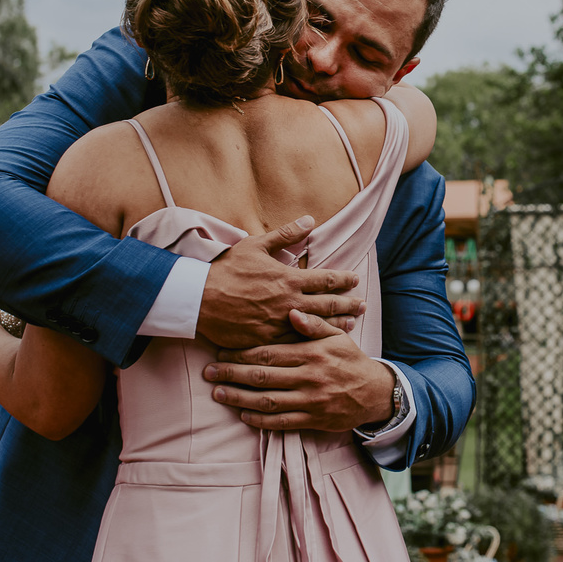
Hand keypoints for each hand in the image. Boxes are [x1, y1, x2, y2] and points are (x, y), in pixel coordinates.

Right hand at [197, 217, 365, 349]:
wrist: (199, 298)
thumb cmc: (226, 269)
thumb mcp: (255, 245)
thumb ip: (285, 235)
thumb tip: (309, 220)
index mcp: (288, 278)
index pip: (325, 280)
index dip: (343, 280)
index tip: (355, 280)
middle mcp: (288, 302)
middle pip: (328, 304)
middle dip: (348, 304)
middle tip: (363, 305)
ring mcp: (279, 323)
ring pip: (316, 325)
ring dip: (336, 324)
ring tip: (351, 324)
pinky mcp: (267, 339)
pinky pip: (295, 341)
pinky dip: (311, 340)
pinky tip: (321, 341)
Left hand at [204, 309, 394, 431]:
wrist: (375, 392)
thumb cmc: (350, 360)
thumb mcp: (337, 336)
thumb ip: (313, 324)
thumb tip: (292, 312)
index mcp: (312, 353)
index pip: (269, 353)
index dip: (241, 354)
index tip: (222, 352)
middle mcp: (309, 377)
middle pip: (262, 376)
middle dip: (231, 374)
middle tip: (209, 372)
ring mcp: (311, 401)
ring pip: (267, 400)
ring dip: (239, 397)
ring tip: (218, 393)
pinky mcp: (313, 420)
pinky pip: (281, 422)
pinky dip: (260, 420)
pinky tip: (243, 414)